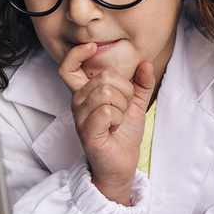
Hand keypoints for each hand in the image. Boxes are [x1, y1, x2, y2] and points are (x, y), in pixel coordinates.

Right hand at [58, 43, 155, 205]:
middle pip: (102, 77)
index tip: (94, 49)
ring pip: (106, 93)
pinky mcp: (86, 131)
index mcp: (86, 93)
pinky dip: (118, 118)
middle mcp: (78, 102)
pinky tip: (115, 128)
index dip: (78, 54)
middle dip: (124, 91)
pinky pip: (107, 111)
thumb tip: (146, 63)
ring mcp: (80, 117)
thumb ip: (141, 83)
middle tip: (124, 108)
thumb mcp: (136, 104)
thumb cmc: (123, 134)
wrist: (122, 164)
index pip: (68, 67)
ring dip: (122, 107)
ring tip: (119, 120)